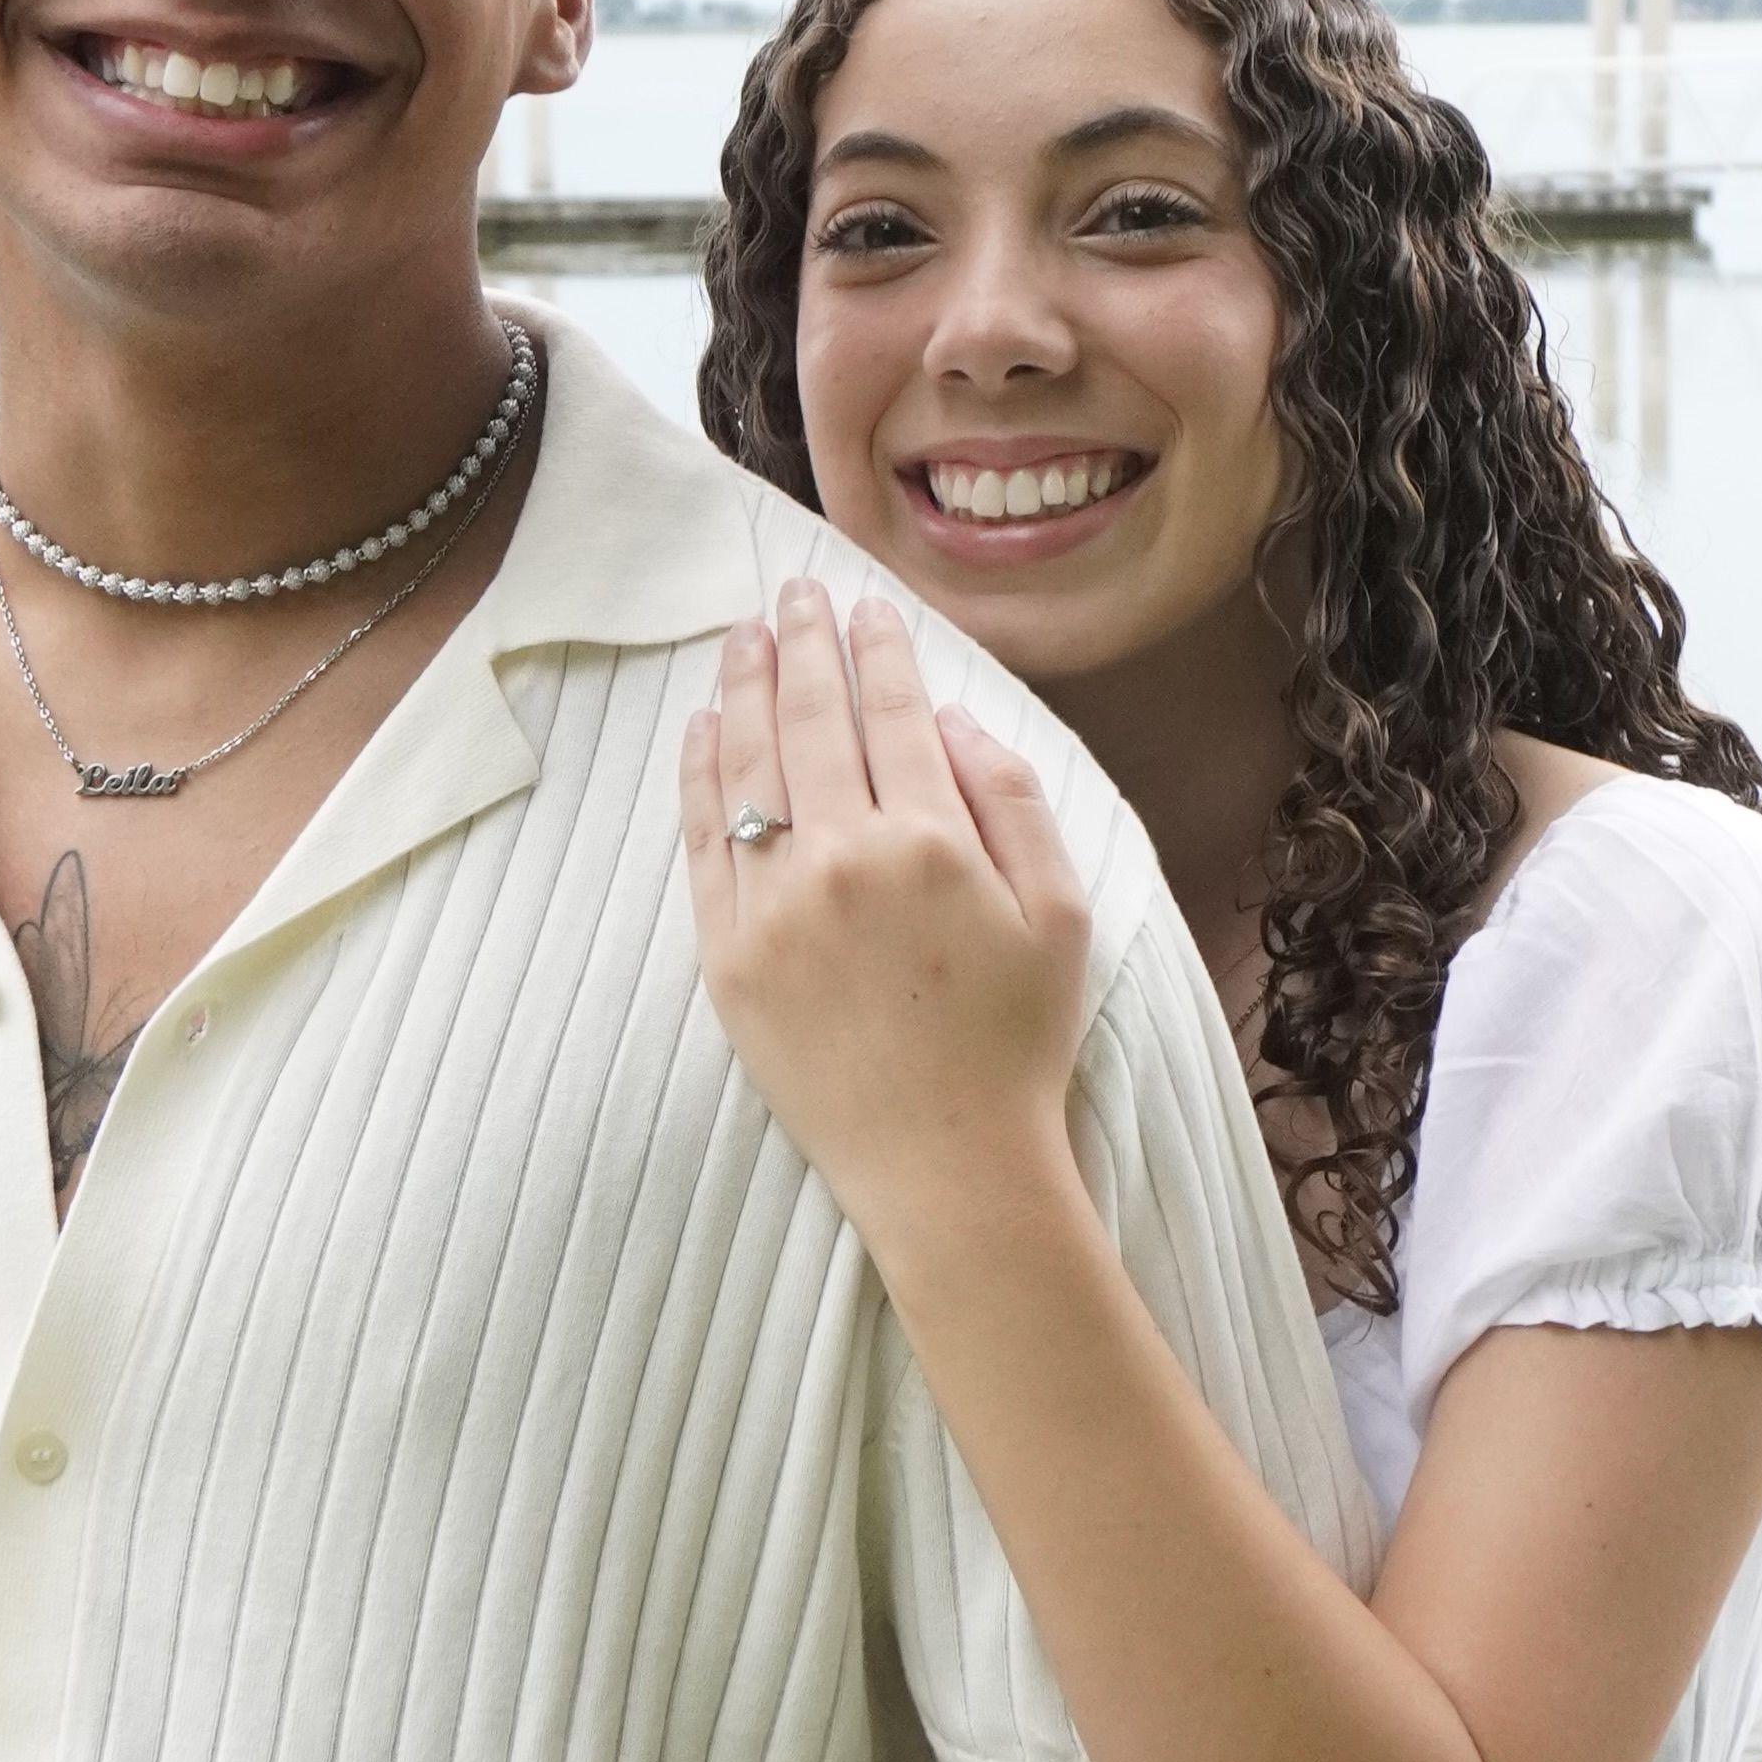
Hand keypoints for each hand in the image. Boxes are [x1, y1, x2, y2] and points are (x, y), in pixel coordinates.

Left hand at [681, 590, 1095, 1260]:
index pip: (891, 711)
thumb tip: (948, 720)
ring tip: (741, 636)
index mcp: (931, 841)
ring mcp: (773, 908)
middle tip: (791, 593)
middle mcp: (842, 859)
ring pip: (747, 765)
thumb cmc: (1016, 1043)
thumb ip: (1012, 802)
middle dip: (799, 643)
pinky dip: (699, 775)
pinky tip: (701, 730)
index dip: (875, 649)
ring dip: (742, 688)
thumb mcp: (1061, 913)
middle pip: (809, 719)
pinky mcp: (726, 958)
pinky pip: (703, 843)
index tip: (861, 606)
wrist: (948, 1168)